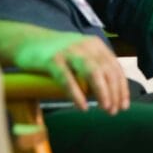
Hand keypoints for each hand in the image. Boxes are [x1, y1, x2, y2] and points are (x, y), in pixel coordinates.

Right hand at [12, 30, 129, 114]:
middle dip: (114, 92)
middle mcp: (85, 46)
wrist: (28, 40)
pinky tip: (82, 106)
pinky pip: (67, 78)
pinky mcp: (52, 59)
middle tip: (114, 111)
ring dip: (102, 91)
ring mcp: (69, 51)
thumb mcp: (80, 55)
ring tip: (105, 108)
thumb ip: (94, 69)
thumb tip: (110, 94)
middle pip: (106, 70)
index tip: (124, 105)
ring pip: (92, 71)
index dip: (122, 87)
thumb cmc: (57, 53)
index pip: (115, 67)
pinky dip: (77, 93)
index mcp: (96, 45)